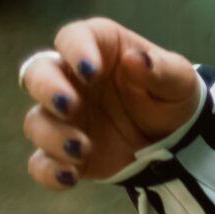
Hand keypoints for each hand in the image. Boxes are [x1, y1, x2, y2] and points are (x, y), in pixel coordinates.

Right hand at [20, 17, 201, 190]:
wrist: (174, 138)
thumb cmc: (170, 95)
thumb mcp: (178, 80)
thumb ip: (160, 69)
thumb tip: (136, 59)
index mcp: (100, 48)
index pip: (73, 37)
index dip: (75, 50)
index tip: (92, 71)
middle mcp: (73, 79)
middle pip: (36, 72)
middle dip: (46, 88)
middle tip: (70, 106)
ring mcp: (65, 117)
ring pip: (36, 121)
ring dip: (52, 135)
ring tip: (82, 148)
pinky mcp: (63, 152)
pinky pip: (41, 162)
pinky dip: (49, 171)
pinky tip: (71, 176)